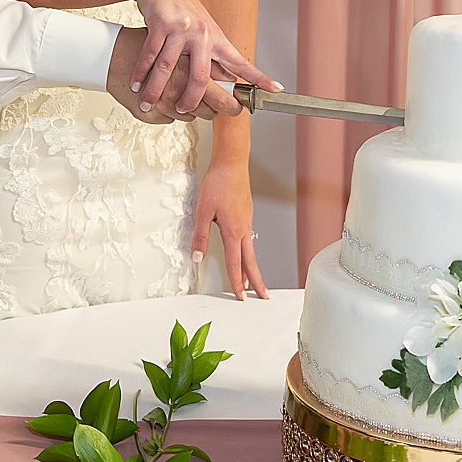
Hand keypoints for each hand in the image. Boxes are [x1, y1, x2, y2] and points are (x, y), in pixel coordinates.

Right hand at [126, 0, 280, 114]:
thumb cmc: (184, 10)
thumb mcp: (205, 32)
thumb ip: (213, 57)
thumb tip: (227, 82)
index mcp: (217, 38)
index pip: (241, 63)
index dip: (259, 78)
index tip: (276, 90)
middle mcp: (203, 34)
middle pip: (201, 76)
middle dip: (191, 98)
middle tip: (183, 110)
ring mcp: (182, 28)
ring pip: (168, 68)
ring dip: (157, 89)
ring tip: (149, 103)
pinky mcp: (161, 23)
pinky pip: (150, 55)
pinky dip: (141, 72)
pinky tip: (137, 84)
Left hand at [192, 160, 269, 300]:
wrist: (232, 163)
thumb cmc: (218, 184)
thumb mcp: (203, 211)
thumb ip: (200, 236)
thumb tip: (197, 256)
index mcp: (233, 231)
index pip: (235, 264)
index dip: (236, 282)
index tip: (240, 297)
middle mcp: (243, 229)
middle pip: (251, 262)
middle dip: (257, 282)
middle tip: (263, 297)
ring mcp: (247, 221)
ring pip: (251, 251)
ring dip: (252, 268)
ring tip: (254, 282)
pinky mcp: (246, 215)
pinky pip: (248, 239)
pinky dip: (248, 253)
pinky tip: (244, 253)